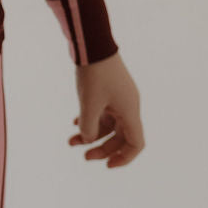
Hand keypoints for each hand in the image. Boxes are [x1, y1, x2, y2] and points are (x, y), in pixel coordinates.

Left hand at [69, 51, 143, 168]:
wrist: (91, 42)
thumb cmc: (94, 73)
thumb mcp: (89, 104)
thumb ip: (88, 127)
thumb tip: (87, 140)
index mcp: (130, 111)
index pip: (136, 143)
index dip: (125, 158)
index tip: (108, 165)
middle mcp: (127, 105)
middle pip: (120, 137)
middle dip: (102, 148)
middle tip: (83, 156)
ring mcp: (118, 96)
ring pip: (108, 124)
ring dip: (91, 134)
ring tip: (70, 141)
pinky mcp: (107, 88)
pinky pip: (102, 111)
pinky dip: (90, 119)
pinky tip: (74, 122)